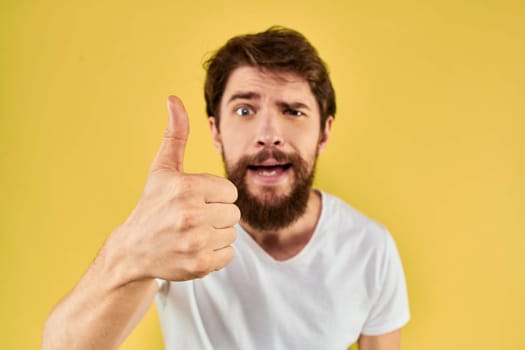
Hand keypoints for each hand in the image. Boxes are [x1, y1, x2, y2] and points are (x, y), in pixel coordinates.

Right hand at [108, 96, 239, 283]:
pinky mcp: (199, 265)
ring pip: (232, 234)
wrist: (133, 250)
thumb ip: (175, 134)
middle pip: (234, 213)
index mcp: (186, 187)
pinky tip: (194, 248)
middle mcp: (190, 215)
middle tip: (192, 218)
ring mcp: (194, 242)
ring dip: (216, 234)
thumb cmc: (152, 205)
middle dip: (217, 215)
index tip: (195, 200)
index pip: (230, 192)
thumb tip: (174, 98)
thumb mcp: (162, 169)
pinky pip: (228, 255)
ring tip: (192, 233)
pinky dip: (215, 254)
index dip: (215, 196)